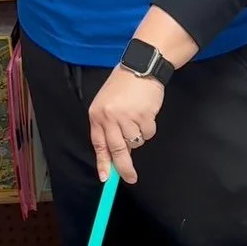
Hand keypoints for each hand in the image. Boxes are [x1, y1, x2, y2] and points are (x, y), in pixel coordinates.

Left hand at [88, 66, 164, 183]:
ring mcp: (126, 117)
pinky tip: (146, 112)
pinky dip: (149, 128)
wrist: (141, 67)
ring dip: (140, 136)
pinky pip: (148, 134)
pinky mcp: (143, 115)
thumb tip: (119, 155)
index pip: (99, 144)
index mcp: (97, 115)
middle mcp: (109, 117)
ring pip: (136, 142)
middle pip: (118, 150)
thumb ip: (110, 128)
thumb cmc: (123, 87)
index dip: (103, 163)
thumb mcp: (109, 106)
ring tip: (138, 117)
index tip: (106, 178)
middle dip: (124, 168)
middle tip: (131, 179)